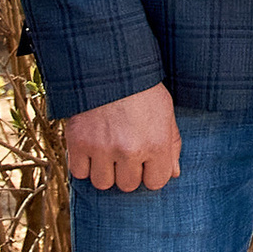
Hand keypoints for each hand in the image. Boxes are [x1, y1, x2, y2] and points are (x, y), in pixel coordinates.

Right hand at [62, 81, 181, 191]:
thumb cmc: (142, 88)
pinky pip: (79, 173)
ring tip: (107, 149)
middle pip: (128, 185)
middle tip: (124, 150)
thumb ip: (172, 144)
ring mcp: (102, 148)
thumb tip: (174, 173)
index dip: (151, 172)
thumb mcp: (165, 111)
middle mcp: (130, 150)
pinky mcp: (78, 143)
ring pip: (103, 183)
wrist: (108, 65)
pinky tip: (90, 148)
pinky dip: (83, 164)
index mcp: (156, 144)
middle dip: (127, 171)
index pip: (156, 183)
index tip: (146, 159)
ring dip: (105, 170)